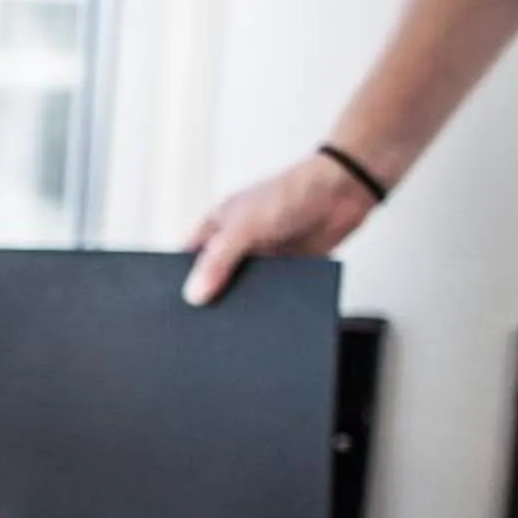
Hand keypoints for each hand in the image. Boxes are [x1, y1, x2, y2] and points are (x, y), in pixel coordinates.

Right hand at [183, 155, 378, 304]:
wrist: (341, 194)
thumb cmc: (289, 194)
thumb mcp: (243, 228)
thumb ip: (218, 262)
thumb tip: (194, 294)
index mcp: (215, 228)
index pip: (187, 261)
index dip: (181, 282)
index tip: (177, 307)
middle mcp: (235, 245)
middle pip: (214, 280)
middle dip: (212, 298)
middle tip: (206, 323)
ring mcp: (260, 259)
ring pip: (242, 291)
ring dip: (243, 303)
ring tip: (236, 324)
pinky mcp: (285, 272)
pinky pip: (270, 295)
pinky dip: (269, 304)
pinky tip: (266, 317)